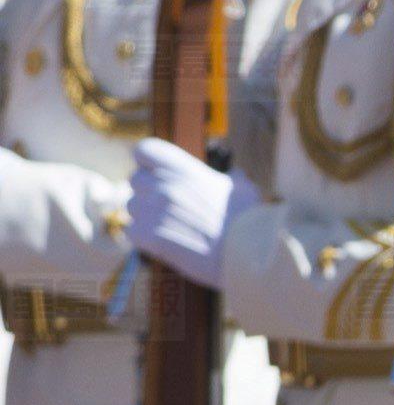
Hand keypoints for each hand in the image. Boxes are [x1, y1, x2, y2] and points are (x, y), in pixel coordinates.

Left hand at [126, 139, 249, 287]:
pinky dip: (145, 237)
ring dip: (146, 214)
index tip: (158, 171)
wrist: (248, 254)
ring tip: (171, 226)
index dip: (148, 161)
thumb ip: (229, 178)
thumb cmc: (249, 220)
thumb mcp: (242, 189)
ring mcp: (153, 211)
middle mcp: (163, 185)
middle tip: (169, 205)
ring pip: (132, 206)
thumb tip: (234, 175)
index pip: (144, 150)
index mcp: (183, 169)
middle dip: (148, 191)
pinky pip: (132, 231)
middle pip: (135, 180)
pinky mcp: (148, 236)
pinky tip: (166, 242)